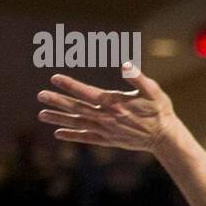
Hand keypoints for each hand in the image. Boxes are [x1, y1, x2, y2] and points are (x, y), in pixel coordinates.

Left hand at [37, 65, 176, 152]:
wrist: (165, 137)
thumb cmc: (160, 110)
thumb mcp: (153, 91)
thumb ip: (139, 78)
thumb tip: (126, 65)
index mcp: (115, 103)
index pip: (87, 93)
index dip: (70, 85)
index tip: (54, 78)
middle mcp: (107, 118)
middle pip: (78, 109)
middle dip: (58, 101)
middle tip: (41, 95)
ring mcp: (107, 130)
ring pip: (79, 123)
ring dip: (59, 119)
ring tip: (42, 115)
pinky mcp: (109, 140)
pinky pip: (87, 138)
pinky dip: (72, 136)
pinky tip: (59, 133)